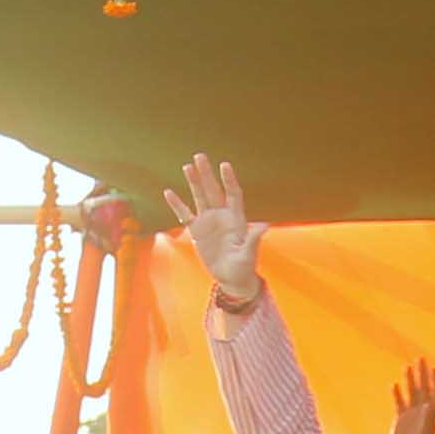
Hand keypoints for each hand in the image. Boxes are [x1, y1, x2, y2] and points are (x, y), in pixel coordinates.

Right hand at [162, 155, 266, 301]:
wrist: (231, 277)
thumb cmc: (244, 266)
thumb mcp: (249, 254)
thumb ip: (253, 238)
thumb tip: (265, 225)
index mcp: (237, 218)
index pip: (233, 194)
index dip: (229, 180)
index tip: (224, 165)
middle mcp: (222, 215)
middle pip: (214, 190)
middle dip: (207, 174)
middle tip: (200, 156)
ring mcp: (209, 221)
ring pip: (200, 197)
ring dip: (194, 182)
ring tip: (187, 166)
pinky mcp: (198, 230)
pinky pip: (185, 214)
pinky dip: (177, 205)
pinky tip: (168, 193)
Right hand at [387, 357, 434, 433]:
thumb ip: (424, 424)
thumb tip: (427, 410)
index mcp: (431, 421)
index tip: (434, 369)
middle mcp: (424, 417)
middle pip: (425, 391)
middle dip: (423, 375)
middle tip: (421, 358)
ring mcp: (413, 419)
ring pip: (413, 395)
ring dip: (412, 380)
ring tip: (408, 366)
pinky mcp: (401, 422)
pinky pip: (401, 404)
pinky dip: (399, 394)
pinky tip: (395, 384)